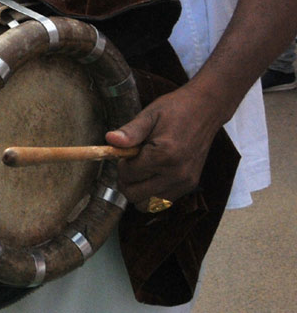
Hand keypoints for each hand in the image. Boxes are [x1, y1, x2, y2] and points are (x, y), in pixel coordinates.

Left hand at [106, 82, 222, 210]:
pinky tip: (152, 174)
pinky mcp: (191, 185)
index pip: (129, 175)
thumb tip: (109, 140)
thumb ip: (129, 131)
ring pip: (149, 204)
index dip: (120, 165)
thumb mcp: (149, 115)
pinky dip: (152, 193)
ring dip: (138, 190)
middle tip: (128, 163)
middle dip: (126, 181)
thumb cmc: (175, 109)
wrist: (205, 110)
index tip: (124, 153)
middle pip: (137, 195)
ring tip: (140, 169)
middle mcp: (177, 173)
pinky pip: (164, 201)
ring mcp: (185, 182)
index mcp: (164, 155)